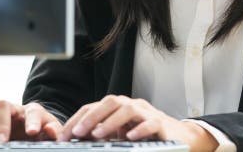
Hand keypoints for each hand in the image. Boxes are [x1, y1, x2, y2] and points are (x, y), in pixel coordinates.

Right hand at [0, 100, 63, 141]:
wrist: (32, 129)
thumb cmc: (41, 131)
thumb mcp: (50, 132)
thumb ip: (54, 132)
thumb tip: (51, 130)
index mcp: (32, 111)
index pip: (32, 111)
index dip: (32, 121)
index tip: (32, 132)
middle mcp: (13, 110)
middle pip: (3, 104)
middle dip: (2, 123)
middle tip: (2, 141)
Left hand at [59, 95, 217, 151]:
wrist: (179, 138)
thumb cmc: (145, 136)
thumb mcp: (120, 136)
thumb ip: (102, 135)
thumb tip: (77, 140)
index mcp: (118, 108)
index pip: (94, 107)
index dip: (78, 119)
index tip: (64, 136)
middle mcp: (131, 106)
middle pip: (110, 102)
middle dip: (91, 116)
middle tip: (78, 133)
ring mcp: (146, 113)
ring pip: (127, 109)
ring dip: (110, 121)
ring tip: (98, 135)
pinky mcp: (161, 123)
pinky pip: (150, 123)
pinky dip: (139, 129)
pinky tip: (130, 138)